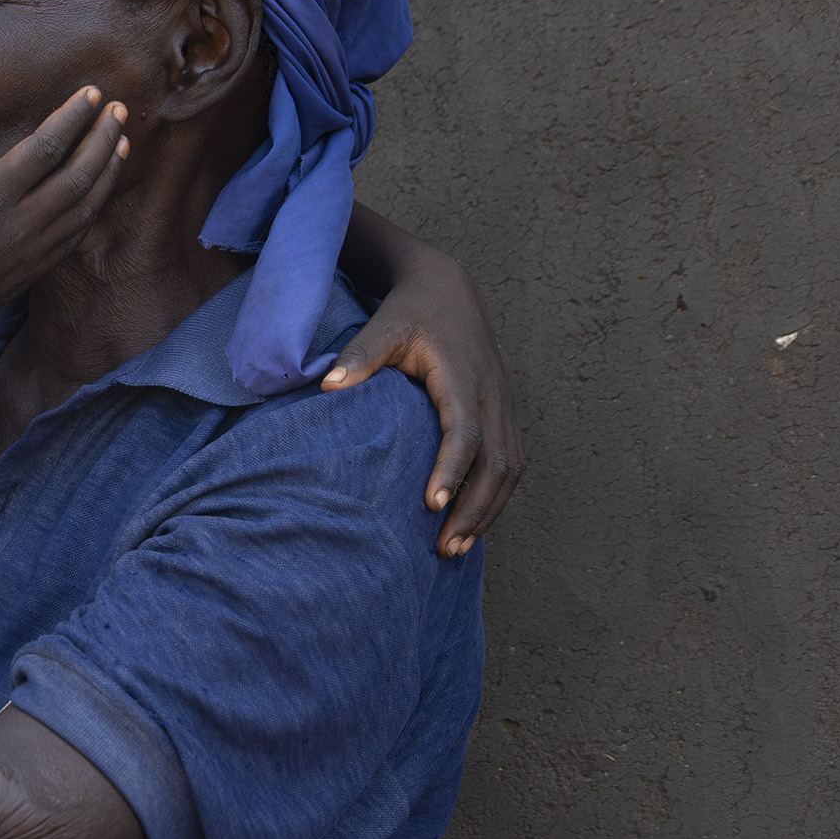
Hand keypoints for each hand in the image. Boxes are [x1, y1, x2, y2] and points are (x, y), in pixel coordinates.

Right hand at [0, 88, 124, 360]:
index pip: (45, 149)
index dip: (72, 118)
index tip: (90, 92)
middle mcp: (17, 229)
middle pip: (78, 176)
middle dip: (102, 138)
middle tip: (119, 108)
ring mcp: (28, 256)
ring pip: (84, 208)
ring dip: (108, 172)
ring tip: (121, 141)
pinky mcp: (29, 275)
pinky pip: (74, 237)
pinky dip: (94, 208)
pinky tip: (98, 191)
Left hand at [322, 254, 523, 555]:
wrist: (448, 289)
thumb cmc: (410, 311)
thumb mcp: (383, 326)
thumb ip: (359, 356)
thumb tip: (329, 386)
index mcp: (461, 377)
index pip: (463, 432)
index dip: (451, 469)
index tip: (432, 504)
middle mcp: (490, 395)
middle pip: (496, 464)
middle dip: (474, 509)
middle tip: (443, 548)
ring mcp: (502, 406)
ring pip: (509, 469)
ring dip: (488, 511)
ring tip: (456, 548)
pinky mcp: (503, 414)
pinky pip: (510, 463)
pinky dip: (496, 497)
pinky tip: (472, 524)